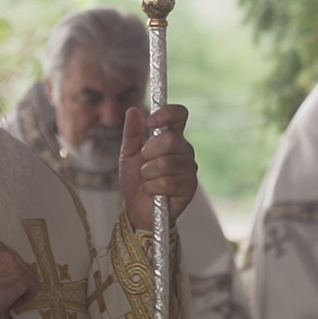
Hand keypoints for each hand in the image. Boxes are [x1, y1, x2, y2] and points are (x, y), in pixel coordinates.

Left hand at [120, 104, 196, 230]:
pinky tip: (153, 191)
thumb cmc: (136, 181)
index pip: (179, 115)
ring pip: (165, 163)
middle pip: (170, 139)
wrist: (137, 209)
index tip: (151, 121)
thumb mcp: (128, 154)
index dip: (167, 114)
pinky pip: (166, 182)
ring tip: (148, 180)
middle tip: (144, 163)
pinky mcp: (189, 188)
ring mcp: (189, 169)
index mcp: (172, 137)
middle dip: (149, 152)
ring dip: (148, 174)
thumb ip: (132, 133)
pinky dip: (152, 188)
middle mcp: (184, 150)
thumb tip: (132, 110)